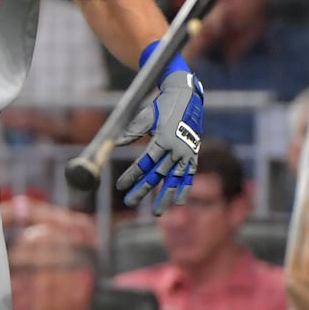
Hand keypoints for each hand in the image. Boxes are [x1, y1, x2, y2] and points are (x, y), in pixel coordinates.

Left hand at [115, 68, 203, 213]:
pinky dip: (184, 188)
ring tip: (156, 213)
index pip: (144, 163)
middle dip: (143, 190)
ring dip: (164, 197)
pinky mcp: (193, 154)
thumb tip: (114, 144)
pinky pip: (189, 175)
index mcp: (162, 139)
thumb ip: (131, 133)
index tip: (120, 186)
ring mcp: (186, 153)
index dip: (131, 175)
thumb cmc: (161, 106)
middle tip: (129, 202)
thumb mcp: (145, 117)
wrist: (186, 97)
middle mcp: (176, 148)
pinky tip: (179, 202)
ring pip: (174, 179)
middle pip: (157, 174)